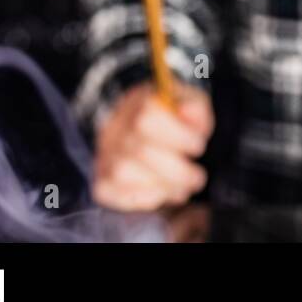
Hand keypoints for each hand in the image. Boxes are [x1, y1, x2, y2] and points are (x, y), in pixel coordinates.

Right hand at [92, 82, 212, 211]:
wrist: (142, 130)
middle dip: (176, 171)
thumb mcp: (190, 105)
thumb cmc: (172, 118)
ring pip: (124, 173)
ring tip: (181, 187)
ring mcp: (105, 155)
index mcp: (137, 103)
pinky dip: (143, 198)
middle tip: (196, 178)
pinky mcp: (103, 180)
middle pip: (140, 151)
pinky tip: (163, 193)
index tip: (198, 145)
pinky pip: (114, 193)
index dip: (177, 136)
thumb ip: (195, 108)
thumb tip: (189, 112)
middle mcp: (115, 128)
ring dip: (161, 185)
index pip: (147, 118)